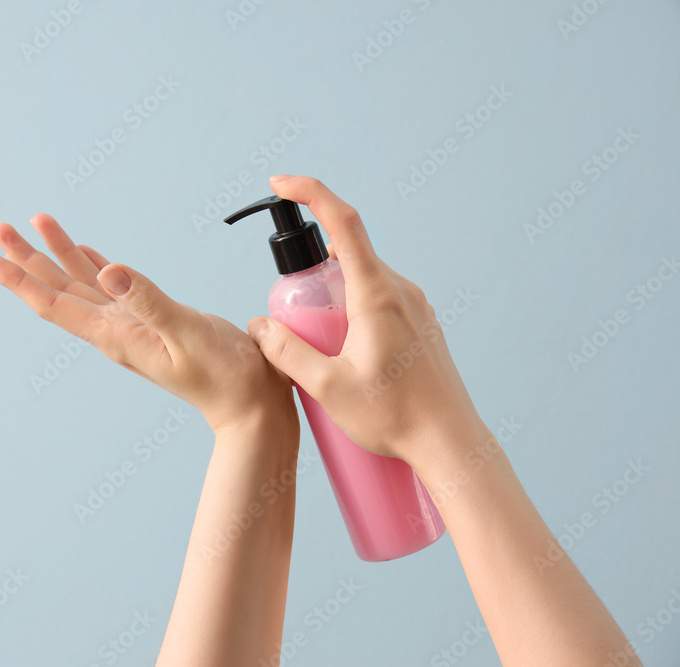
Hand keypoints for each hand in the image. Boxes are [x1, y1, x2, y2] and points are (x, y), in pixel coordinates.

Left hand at [0, 214, 296, 435]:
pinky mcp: (152, 320)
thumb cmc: (225, 376)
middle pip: (58, 289)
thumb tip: (109, 271)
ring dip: (56, 255)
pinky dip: (93, 265)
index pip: (54, 303)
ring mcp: (132, 325)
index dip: (19, 279)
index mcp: (115, 334)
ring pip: (83, 283)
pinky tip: (84, 253)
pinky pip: (112, 287)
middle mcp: (115, 329)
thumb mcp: (186, 333)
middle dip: (26, 258)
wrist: (249, 404)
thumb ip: (149, 301)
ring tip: (35, 224)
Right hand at [247, 175, 484, 461]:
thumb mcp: (328, 388)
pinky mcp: (420, 323)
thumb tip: (260, 325)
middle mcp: (400, 290)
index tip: (281, 184)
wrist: (450, 443)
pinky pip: (377, 301)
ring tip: (323, 351)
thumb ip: (287, 352)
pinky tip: (348, 359)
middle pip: (347, 254)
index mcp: (377, 295)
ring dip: (331, 299)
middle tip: (294, 321)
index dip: (311, 193)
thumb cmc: (394, 418)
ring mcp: (414, 305)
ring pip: (361, 281)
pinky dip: (351, 313)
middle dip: (310, 275)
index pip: (343, 223)